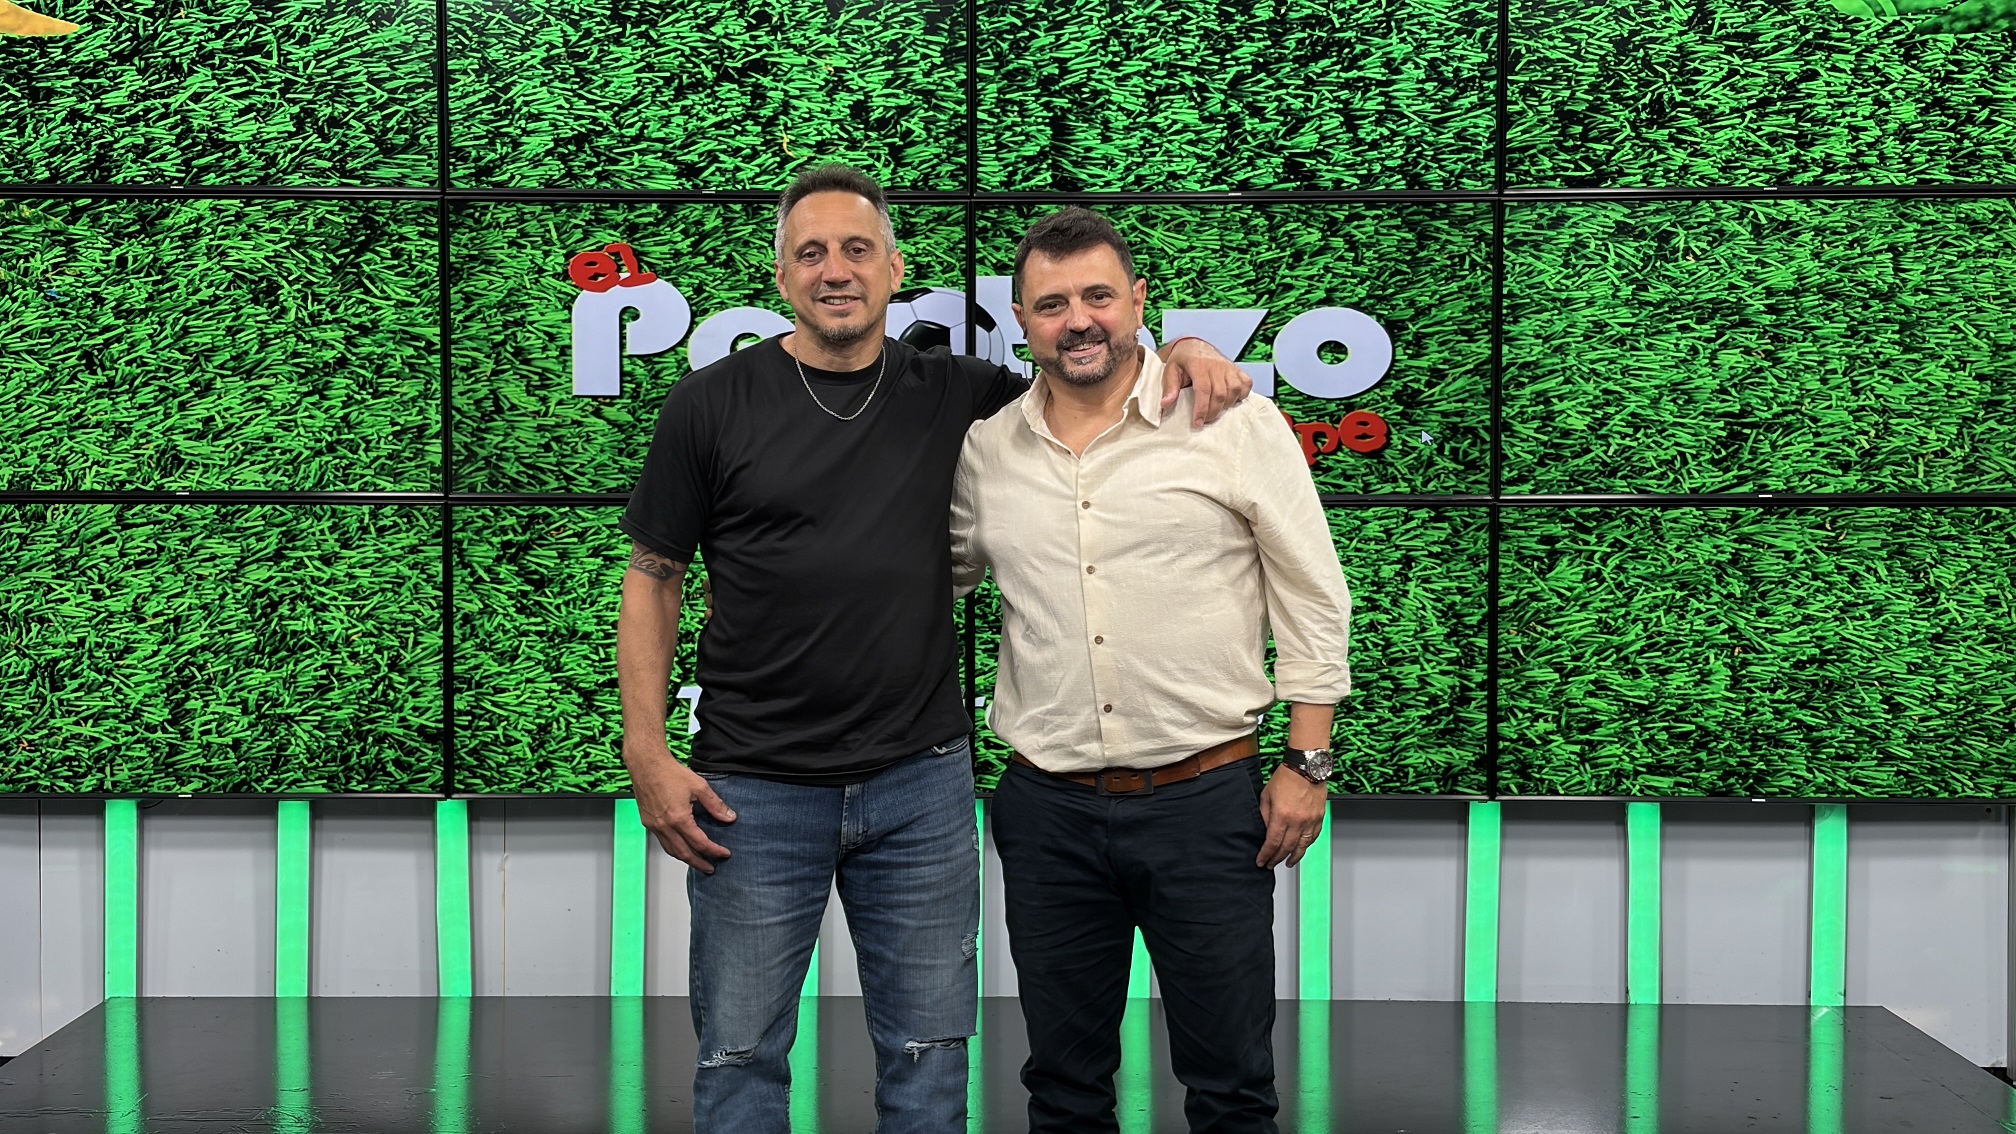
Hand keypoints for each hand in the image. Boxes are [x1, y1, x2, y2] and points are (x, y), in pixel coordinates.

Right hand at [627, 747, 736, 872]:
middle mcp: (665, 826)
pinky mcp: (648, 822)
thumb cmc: (669, 772)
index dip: (714, 851)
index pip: (700, 843)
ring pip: (671, 850)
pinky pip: (662, 842)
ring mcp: (654, 825)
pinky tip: (680, 846)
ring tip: (696, 861)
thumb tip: (729, 817)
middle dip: (699, 863)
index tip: (724, 854)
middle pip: (684, 853)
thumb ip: (716, 805)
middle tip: (710, 868)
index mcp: (679, 819)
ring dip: (685, 858)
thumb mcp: (699, 787)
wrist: (647, 764)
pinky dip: (673, 848)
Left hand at [1160, 338, 1251, 426]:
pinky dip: (1242, 394)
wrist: (1194, 345)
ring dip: (1227, 405)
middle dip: (1213, 411)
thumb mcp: (1170, 370)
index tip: (1198, 422)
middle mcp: (1216, 365)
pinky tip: (1231, 400)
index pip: (1204, 389)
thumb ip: (1169, 387)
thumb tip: (1166, 404)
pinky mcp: (1236, 368)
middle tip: (1204, 420)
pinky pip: (1246, 383)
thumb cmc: (1181, 360)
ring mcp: (1228, 366)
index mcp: (1198, 365)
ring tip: (1215, 411)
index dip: (1202, 408)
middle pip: (1220, 393)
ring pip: (1235, 389)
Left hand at [1257, 765, 1328, 868]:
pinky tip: (1302, 848)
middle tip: (1271, 864)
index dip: (1266, 854)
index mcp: (1282, 815)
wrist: (1306, 766)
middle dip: (1277, 858)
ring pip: (1303, 846)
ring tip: (1288, 863)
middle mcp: (1298, 821)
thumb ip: (1265, 815)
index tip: (1261, 861)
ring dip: (1294, 857)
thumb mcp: (1267, 795)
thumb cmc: (1286, 777)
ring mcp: (1310, 820)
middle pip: (1287, 847)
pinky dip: (1307, 845)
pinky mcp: (1319, 817)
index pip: (1273, 842)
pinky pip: (1314, 836)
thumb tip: (1265, 830)